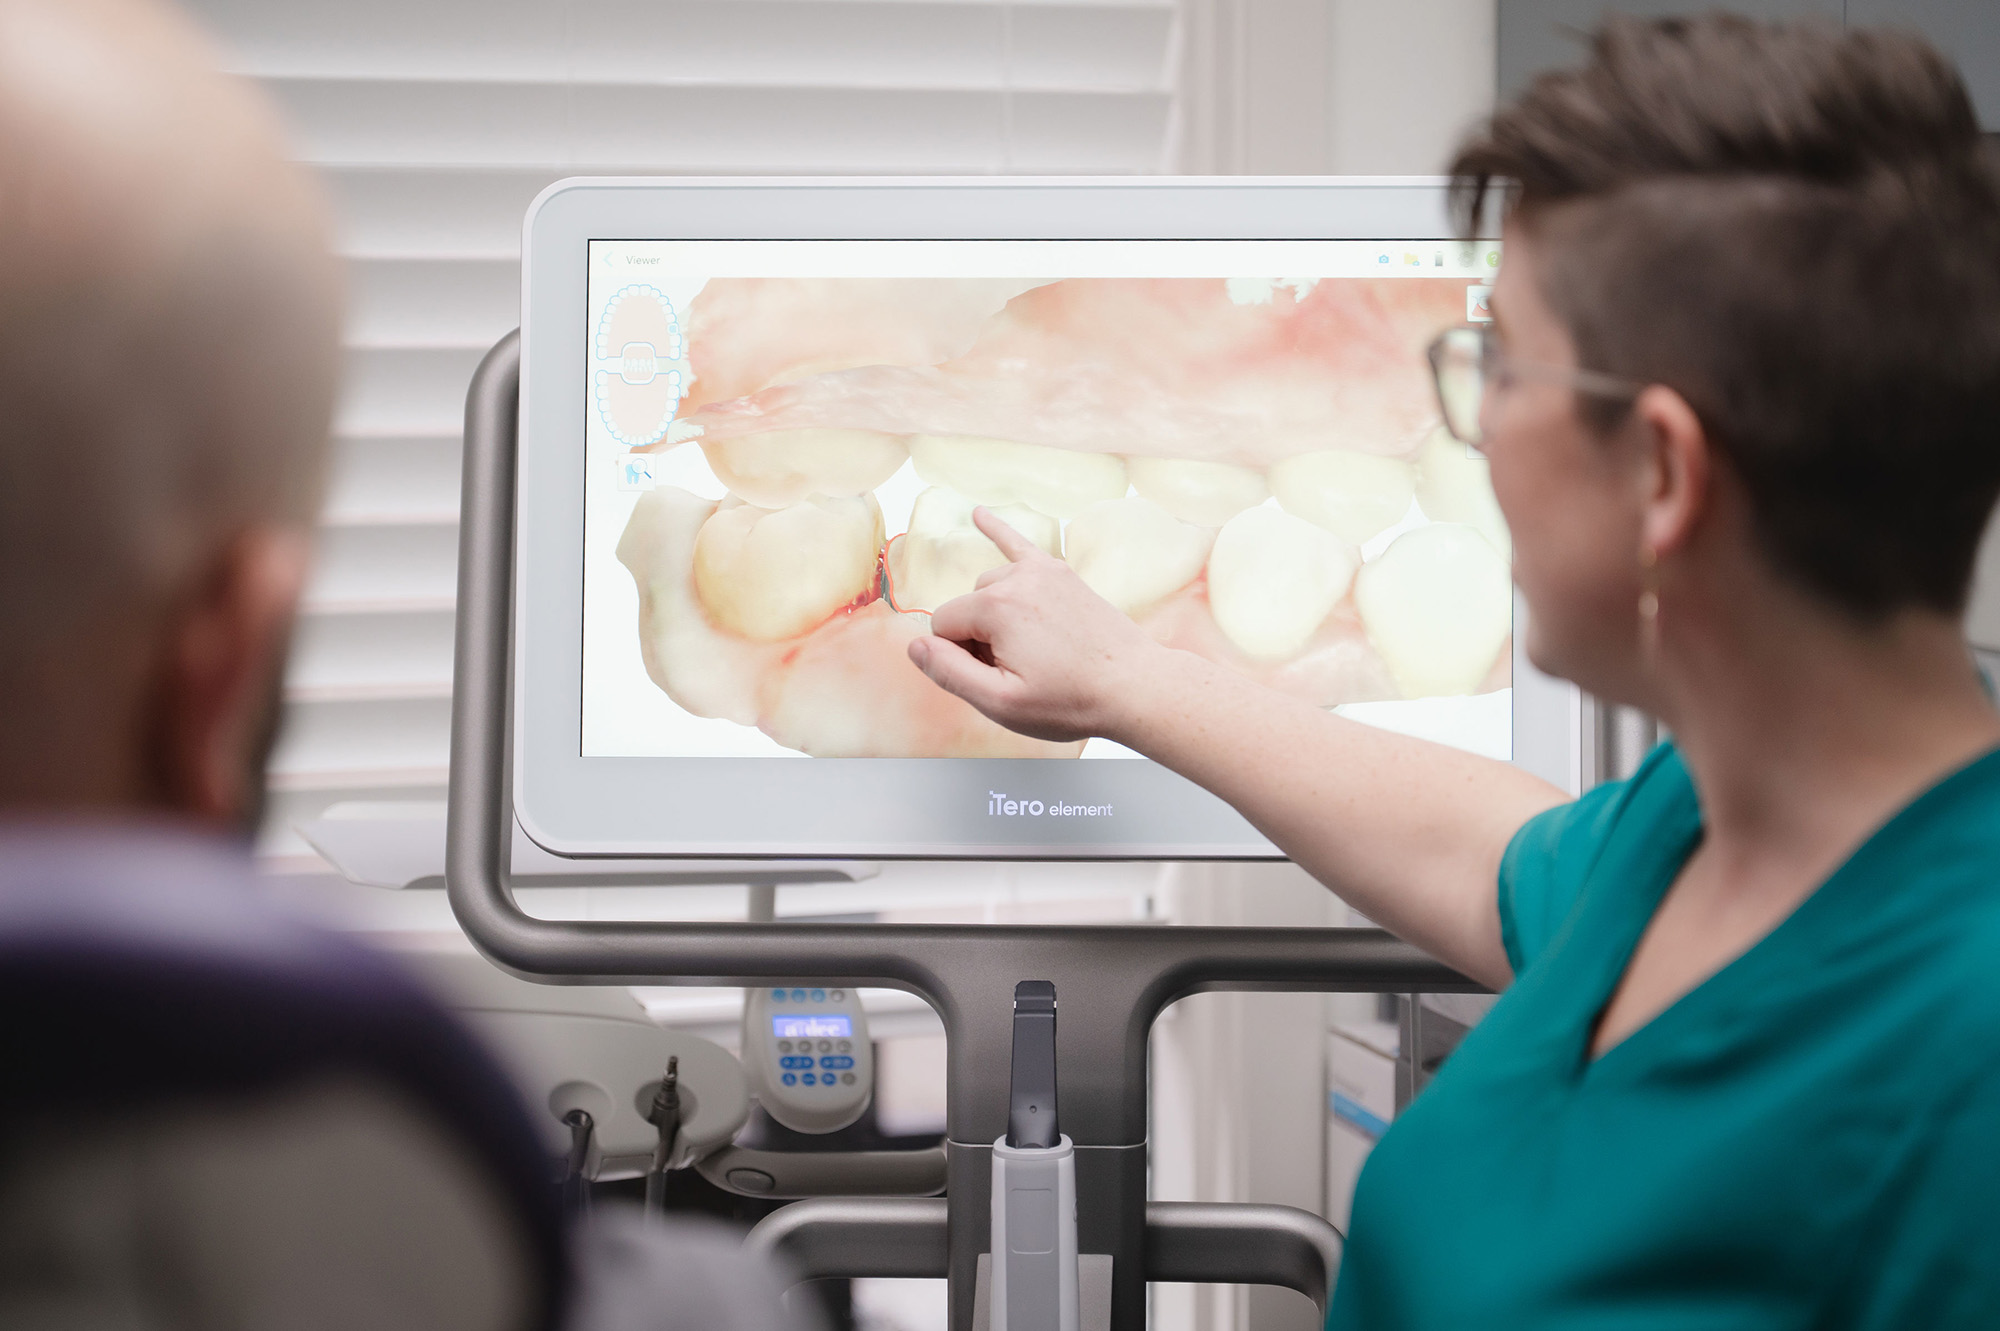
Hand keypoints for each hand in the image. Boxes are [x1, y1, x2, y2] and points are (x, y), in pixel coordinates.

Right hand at [907, 507, 1169, 743]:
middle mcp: (1017, 579)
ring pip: (990, 590)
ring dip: (996, 615)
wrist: (1134, 687)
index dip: (960, 658)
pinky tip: (978, 514)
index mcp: (996, 607)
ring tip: (1035, 651)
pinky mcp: (1061, 575)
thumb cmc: (1071, 700)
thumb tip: (915, 647)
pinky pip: (1020, 545)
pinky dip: (997, 530)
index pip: (942, 627)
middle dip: (979, 638)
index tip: (998, 678)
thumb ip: (949, 672)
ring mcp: (1043, 572)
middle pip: (967, 607)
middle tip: (1022, 671)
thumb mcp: (1001, 702)